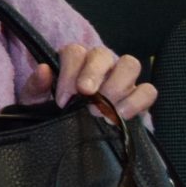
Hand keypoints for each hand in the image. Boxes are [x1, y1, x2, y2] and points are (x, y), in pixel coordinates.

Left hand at [26, 43, 155, 120]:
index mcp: (74, 60)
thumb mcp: (37, 101)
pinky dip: (137, 101)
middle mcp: (100, 64)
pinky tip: (121, 115)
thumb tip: (43, 69)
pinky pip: (148, 90)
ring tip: (103, 109)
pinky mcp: (138, 96)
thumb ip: (37, 85)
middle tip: (86, 96)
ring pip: (130, 65)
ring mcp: (121, 78)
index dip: (70, 72)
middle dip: (94, 73)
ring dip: (117, 85)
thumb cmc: (52, 111)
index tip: (64, 98)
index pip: (75, 52)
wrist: (69, 134)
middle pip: (103, 53)